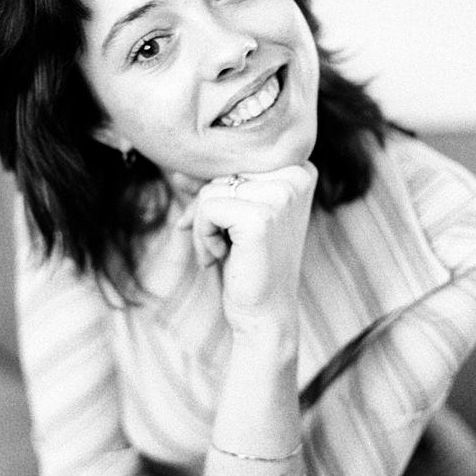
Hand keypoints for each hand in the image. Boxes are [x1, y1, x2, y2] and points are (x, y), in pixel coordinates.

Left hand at [176, 163, 316, 330]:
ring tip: (222, 252)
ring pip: (210, 190)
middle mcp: (296, 176)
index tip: (224, 226)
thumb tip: (178, 170)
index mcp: (298, 169)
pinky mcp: (260, 217)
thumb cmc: (248, 263)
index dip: (217, 191)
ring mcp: (281, 196)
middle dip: (207, 211)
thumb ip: (212, 186)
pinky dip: (203, 235)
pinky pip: (207, 208)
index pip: (234, 161)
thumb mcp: (232, 214)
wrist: (265, 314)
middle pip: (222, 172)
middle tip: (221, 246)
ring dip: (203, 226)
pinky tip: (221, 257)